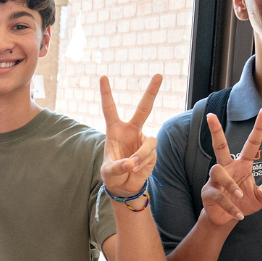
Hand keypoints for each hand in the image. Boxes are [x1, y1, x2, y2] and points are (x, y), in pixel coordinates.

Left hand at [99, 75, 161, 197]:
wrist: (125, 186)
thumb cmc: (112, 174)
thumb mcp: (108, 171)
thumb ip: (117, 167)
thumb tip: (130, 163)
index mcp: (115, 130)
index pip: (110, 108)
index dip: (106, 93)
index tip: (103, 77)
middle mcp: (131, 131)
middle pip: (144, 108)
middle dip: (152, 92)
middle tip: (159, 74)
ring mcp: (143, 140)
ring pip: (149, 142)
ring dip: (140, 155)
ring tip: (131, 167)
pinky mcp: (152, 151)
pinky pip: (151, 154)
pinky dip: (143, 162)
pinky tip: (136, 169)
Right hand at [199, 109, 261, 224]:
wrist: (226, 219)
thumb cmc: (243, 204)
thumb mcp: (260, 199)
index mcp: (242, 165)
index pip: (251, 144)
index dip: (258, 128)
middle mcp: (227, 168)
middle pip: (219, 146)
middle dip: (215, 131)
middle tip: (211, 115)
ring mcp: (215, 180)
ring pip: (218, 172)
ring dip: (230, 185)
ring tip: (240, 198)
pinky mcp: (208, 192)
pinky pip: (217, 195)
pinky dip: (230, 206)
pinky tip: (239, 215)